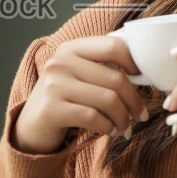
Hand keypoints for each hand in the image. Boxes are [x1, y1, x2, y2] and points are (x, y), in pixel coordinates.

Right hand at [14, 36, 150, 153]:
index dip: (135, 63)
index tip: (142, 79)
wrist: (32, 126)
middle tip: (140, 115)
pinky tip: (110, 131)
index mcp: (71, 48)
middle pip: (115, 79)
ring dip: (123, 118)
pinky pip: (94, 118)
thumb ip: (104, 66)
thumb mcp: (80, 76)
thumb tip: (144, 66)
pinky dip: (109, 128)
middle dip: (134, 101)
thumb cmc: (65, 99)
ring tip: (126, 127)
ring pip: (108, 100)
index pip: (113, 46)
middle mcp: (60, 62)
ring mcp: (53, 85)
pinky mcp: (51, 109)